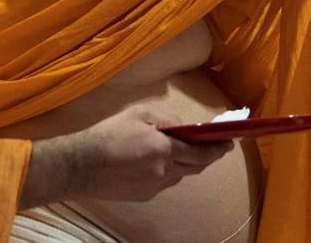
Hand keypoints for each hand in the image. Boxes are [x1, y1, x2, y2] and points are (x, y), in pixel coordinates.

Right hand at [20, 104, 233, 207]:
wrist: (80, 165)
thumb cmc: (108, 134)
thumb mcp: (138, 114)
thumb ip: (167, 119)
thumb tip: (185, 127)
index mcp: (163, 148)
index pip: (201, 151)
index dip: (218, 148)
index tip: (229, 143)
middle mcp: (164, 171)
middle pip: (196, 166)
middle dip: (208, 156)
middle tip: (217, 147)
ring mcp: (155, 186)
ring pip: (181, 174)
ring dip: (186, 163)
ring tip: (183, 151)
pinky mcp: (145, 196)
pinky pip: (165, 182)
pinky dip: (168, 171)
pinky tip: (156, 162)